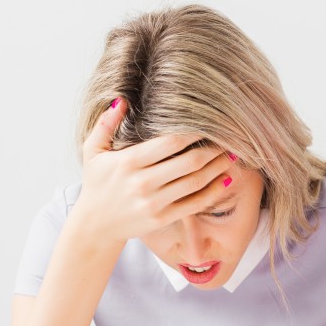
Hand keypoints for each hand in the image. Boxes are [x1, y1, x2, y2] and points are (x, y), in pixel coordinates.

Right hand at [73, 98, 237, 243]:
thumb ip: (105, 124)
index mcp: (129, 162)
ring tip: (232, 155)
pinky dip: (214, 192)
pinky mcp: (163, 218)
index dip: (193, 132)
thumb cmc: (97, 184)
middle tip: (228, 139)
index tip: (208, 123)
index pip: (169, 143)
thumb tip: (123, 99)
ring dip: (218, 168)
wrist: (96, 225)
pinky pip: (195, 204)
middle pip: (188, 162)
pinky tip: (226, 180)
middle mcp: (143, 183)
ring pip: (195, 182)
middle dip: (213, 149)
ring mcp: (155, 203)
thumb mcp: (93, 151)